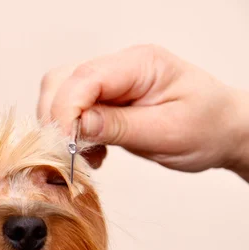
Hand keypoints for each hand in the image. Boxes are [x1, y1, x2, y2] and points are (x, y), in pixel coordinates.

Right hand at [37, 44, 248, 180]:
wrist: (222, 131)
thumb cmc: (206, 128)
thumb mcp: (166, 132)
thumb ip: (119, 126)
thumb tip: (77, 126)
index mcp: (140, 64)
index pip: (84, 78)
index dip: (66, 111)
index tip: (65, 146)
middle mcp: (120, 67)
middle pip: (62, 80)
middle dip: (56, 118)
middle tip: (67, 153)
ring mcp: (110, 82)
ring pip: (60, 94)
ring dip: (61, 127)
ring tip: (83, 156)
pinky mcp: (104, 99)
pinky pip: (71, 111)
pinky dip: (71, 134)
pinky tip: (91, 153)